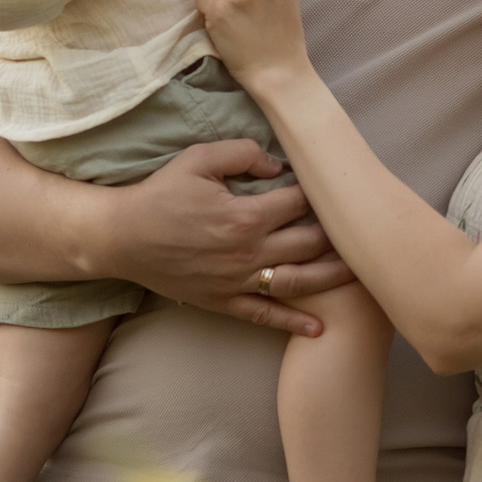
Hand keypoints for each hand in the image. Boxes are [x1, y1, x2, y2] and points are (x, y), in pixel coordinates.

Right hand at [114, 139, 352, 334]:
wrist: (121, 237)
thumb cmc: (160, 194)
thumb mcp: (198, 159)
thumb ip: (242, 152)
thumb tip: (277, 165)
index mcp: (245, 215)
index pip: (300, 203)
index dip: (320, 193)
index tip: (334, 188)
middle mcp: (248, 252)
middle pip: (309, 244)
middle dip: (337, 235)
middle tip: (359, 228)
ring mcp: (237, 281)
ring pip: (297, 282)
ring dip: (331, 278)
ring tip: (360, 275)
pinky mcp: (224, 301)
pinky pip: (264, 316)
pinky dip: (293, 323)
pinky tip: (319, 328)